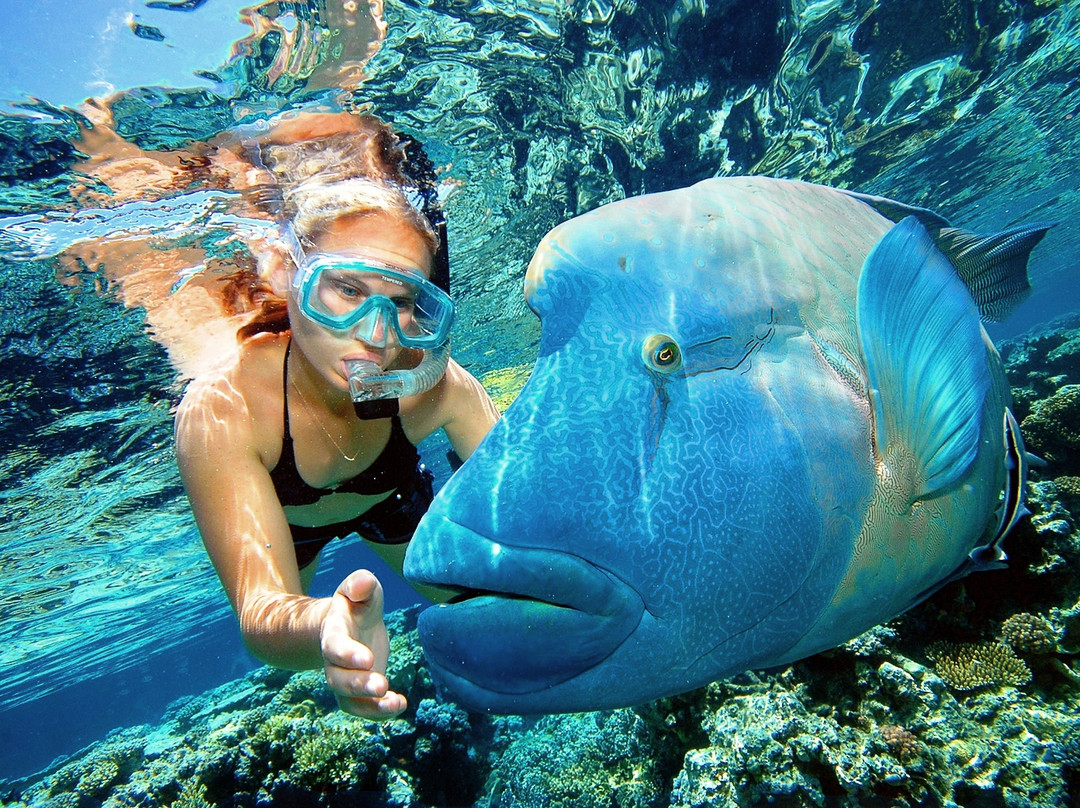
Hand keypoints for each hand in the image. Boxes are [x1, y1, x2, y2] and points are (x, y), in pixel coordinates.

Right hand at [320, 569, 406, 718]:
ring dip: (370, 706)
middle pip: (338, 680)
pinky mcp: (357, 693)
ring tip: (396, 704)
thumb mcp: (360, 587)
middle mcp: (333, 662)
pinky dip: (380, 712)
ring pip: (348, 701)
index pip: (335, 646)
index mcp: (333, 633)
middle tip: (382, 685)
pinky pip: (363, 709)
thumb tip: (361, 584)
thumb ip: (360, 583)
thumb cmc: (357, 604)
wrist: (349, 624)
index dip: (348, 654)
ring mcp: (344, 680)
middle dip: (358, 685)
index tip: (368, 659)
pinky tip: (400, 705)